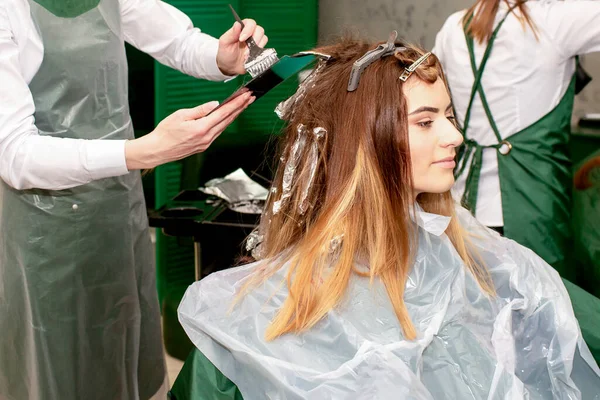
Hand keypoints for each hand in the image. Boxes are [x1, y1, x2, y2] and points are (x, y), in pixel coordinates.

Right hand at [125, 92, 254, 169]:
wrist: (157, 150)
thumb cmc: (165, 132)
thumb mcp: (180, 115)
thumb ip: (200, 110)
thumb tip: (215, 104)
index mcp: (201, 128)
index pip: (224, 113)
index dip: (237, 104)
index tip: (246, 96)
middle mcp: (207, 138)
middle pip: (228, 120)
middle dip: (241, 108)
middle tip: (250, 98)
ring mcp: (206, 143)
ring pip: (224, 126)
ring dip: (234, 115)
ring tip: (243, 105)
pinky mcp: (203, 146)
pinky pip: (218, 132)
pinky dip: (225, 123)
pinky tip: (228, 117)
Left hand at [217, 19, 267, 75]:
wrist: (229, 67)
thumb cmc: (225, 53)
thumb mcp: (225, 43)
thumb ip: (231, 33)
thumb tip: (238, 24)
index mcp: (241, 29)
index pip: (250, 23)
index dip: (248, 30)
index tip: (241, 39)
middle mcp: (250, 33)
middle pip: (259, 30)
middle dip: (254, 40)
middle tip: (245, 50)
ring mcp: (256, 42)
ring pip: (264, 38)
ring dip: (256, 47)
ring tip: (246, 55)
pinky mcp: (259, 51)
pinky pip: (264, 49)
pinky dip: (259, 53)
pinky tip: (250, 57)